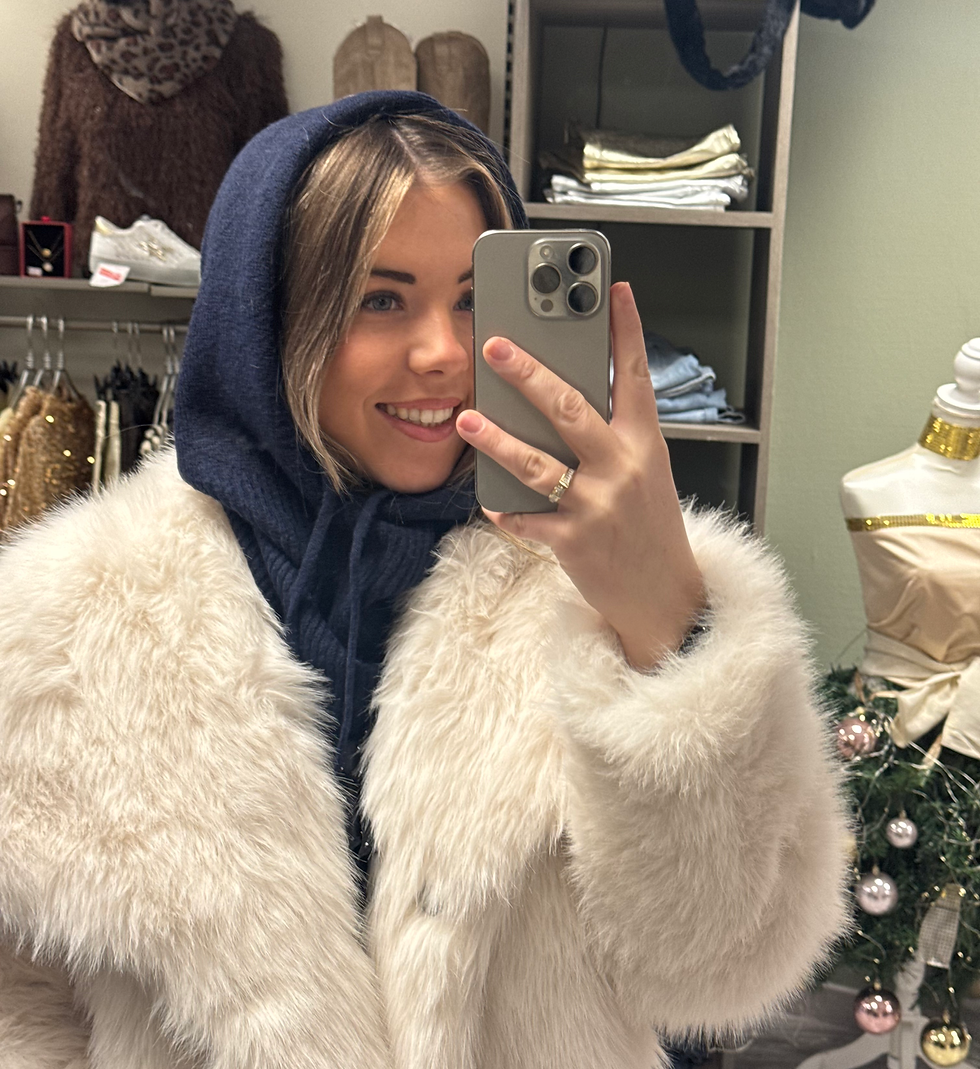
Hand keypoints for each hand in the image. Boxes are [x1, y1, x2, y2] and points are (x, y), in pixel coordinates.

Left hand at [455, 281, 704, 671]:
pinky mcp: (574, 541)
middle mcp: (623, 467)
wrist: (665, 597)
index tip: (613, 289)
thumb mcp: (648, 473)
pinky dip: (508, 512)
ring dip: (497, 438)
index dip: (625, 330)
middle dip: (529, 373)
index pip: (634, 376)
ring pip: (537, 462)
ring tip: (466, 418)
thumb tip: (568, 396)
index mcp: (645, 443)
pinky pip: (529, 520)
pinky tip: (490, 504)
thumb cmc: (651, 528)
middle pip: (570, 408)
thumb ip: (614, 436)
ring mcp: (598, 504)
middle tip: (495, 345)